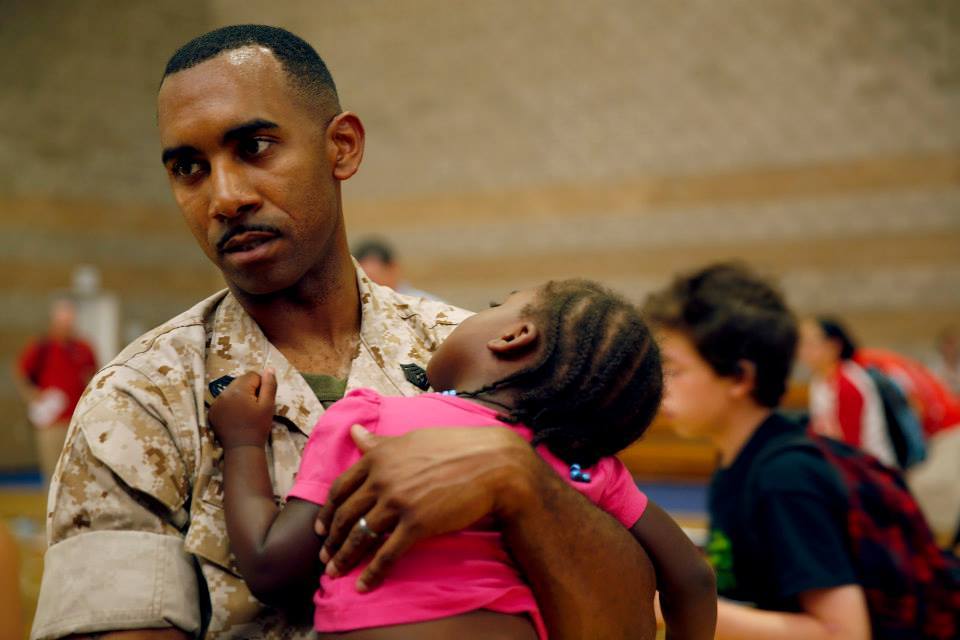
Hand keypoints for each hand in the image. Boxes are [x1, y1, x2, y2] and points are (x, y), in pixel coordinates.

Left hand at [207, 369, 276, 449]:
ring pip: (232, 390)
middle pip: (240, 381)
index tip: (261, 401)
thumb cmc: (258, 427)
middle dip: (249, 390)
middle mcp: (224, 393)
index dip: (260, 386)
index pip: (252, 375)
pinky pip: (224, 400)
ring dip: (240, 396)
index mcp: (238, 390)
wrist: (242, 449)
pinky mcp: (212, 411)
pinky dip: (231, 404)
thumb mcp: (268, 406)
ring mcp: (216, 403)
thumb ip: (269, 385)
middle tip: (254, 407)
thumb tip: (269, 368)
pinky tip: (236, 416)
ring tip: (245, 412)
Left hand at [315, 424, 538, 591]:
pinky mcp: (416, 524)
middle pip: (346, 515)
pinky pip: (387, 554)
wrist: (490, 463)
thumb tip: (353, 432)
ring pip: (360, 536)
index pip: (341, 489)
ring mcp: (398, 502)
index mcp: (378, 458)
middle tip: (325, 556)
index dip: (327, 512)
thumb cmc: (454, 447)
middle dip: (331, 540)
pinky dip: (372, 573)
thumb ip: (379, 443)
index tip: (321, 527)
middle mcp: (382, 479)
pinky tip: (363, 585)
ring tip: (334, 572)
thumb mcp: (410, 440)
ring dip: (344, 558)